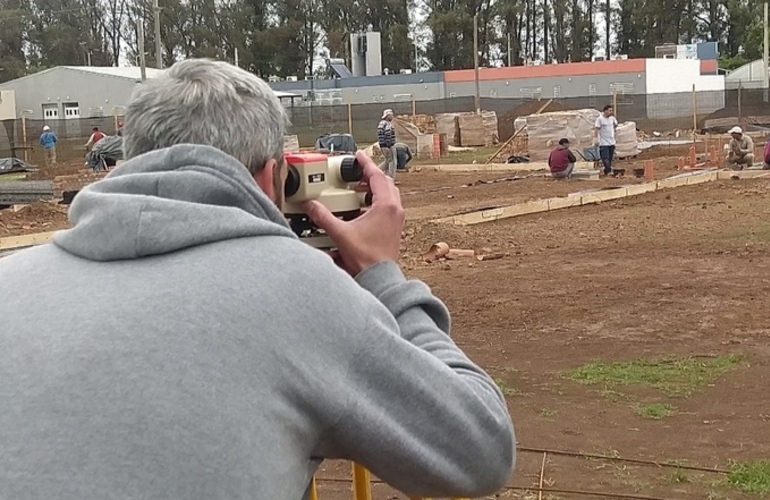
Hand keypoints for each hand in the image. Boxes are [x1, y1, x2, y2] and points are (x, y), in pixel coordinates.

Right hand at [302, 150, 404, 275]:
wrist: (378, 277)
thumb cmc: (366, 258)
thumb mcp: (340, 234)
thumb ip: (323, 217)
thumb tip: (311, 206)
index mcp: (386, 206)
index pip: (377, 176)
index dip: (366, 163)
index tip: (359, 156)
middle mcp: (395, 210)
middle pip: (385, 182)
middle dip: (371, 175)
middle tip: (357, 171)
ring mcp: (396, 219)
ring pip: (389, 194)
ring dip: (375, 187)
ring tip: (359, 187)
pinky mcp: (394, 228)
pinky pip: (388, 206)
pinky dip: (377, 200)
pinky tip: (363, 207)